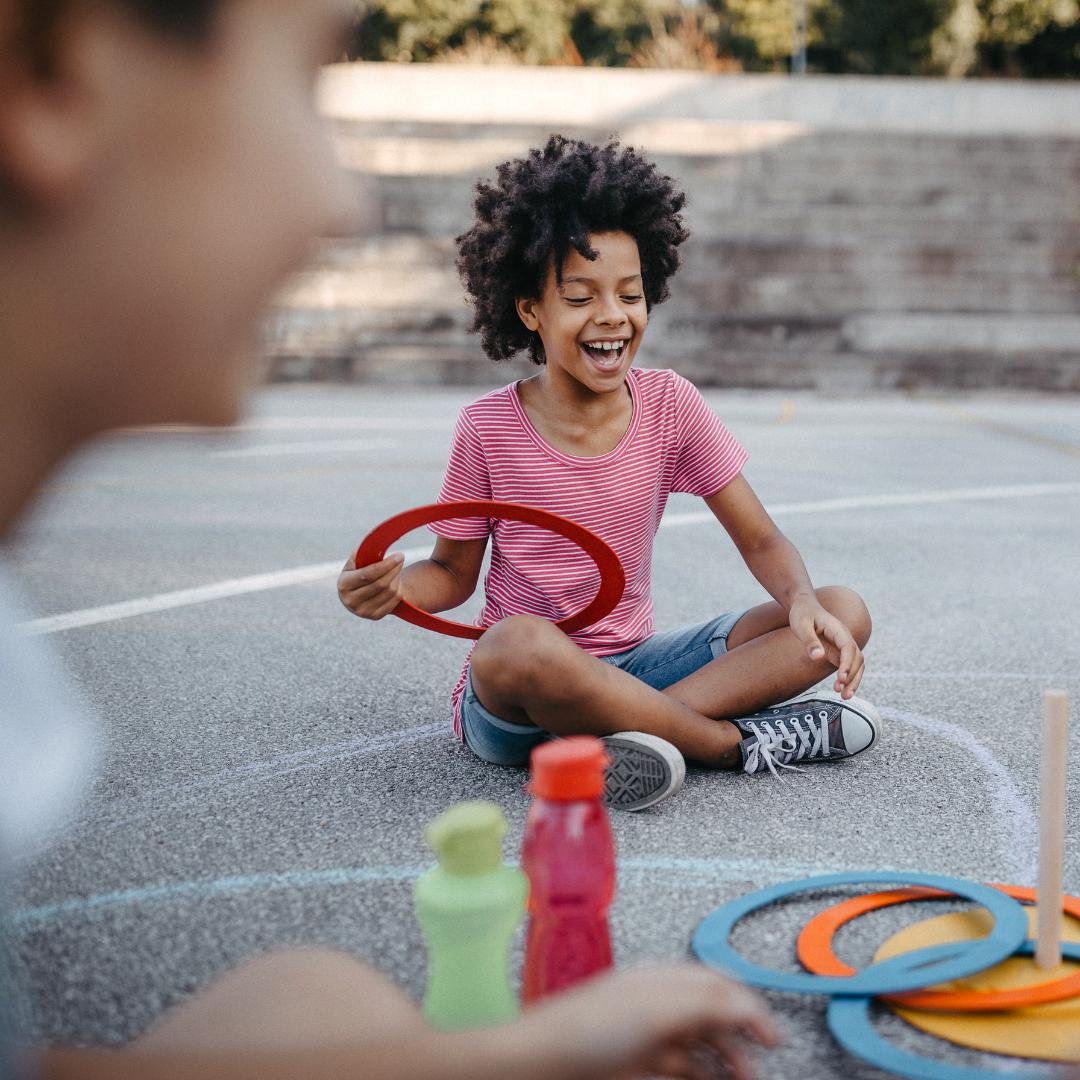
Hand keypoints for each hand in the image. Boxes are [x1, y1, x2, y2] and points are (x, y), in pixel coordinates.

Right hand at [337, 553, 404, 619]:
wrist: (360, 596)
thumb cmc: (358, 575)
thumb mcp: (353, 566)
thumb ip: (356, 558)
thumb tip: (356, 552)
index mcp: (344, 585)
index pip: (367, 575)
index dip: (384, 565)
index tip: (398, 555)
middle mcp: (351, 601)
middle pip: (381, 583)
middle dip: (394, 569)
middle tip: (401, 557)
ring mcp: (363, 611)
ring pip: (390, 591)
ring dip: (397, 577)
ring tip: (396, 568)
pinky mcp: (375, 616)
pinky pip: (395, 599)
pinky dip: (399, 587)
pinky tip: (396, 580)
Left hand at [512, 964, 778, 1079]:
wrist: (539, 1064)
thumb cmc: (588, 1029)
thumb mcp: (656, 1011)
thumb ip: (706, 1004)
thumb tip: (747, 1004)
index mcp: (660, 979)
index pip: (715, 983)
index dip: (747, 1005)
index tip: (772, 1035)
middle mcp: (654, 1002)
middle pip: (710, 1014)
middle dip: (739, 1035)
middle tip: (763, 1063)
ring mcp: (643, 1034)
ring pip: (697, 1043)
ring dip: (725, 1060)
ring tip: (743, 1079)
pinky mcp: (633, 1064)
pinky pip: (679, 1066)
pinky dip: (701, 1074)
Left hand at [788, 597, 864, 698]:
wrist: (805, 607)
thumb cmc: (802, 614)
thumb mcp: (801, 625)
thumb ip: (809, 641)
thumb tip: (818, 658)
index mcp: (838, 629)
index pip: (848, 648)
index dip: (847, 664)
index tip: (841, 678)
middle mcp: (845, 638)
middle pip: (857, 659)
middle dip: (853, 677)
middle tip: (843, 694)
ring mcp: (844, 646)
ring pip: (857, 665)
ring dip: (853, 681)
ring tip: (844, 697)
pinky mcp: (839, 652)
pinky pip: (849, 667)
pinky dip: (848, 678)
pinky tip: (839, 689)